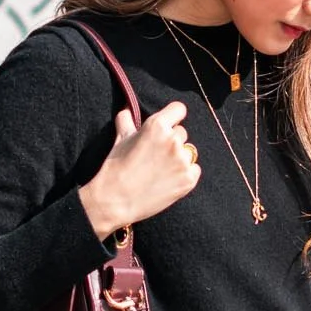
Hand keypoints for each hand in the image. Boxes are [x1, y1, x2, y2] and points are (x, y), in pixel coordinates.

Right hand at [80, 99, 200, 239]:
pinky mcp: (189, 179)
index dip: (172, 117)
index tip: (168, 125)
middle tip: (155, 155)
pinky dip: (185, 174)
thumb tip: (127, 109)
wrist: (115, 200)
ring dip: (179, 158)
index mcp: (157, 125)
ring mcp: (183, 160)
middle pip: (182, 132)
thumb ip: (127, 120)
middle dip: (171, 141)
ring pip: (189, 151)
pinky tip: (168, 180)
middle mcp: (173, 140)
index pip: (179, 109)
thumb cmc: (116, 168)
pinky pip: (194, 169)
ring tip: (161, 170)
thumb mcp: (120, 139)